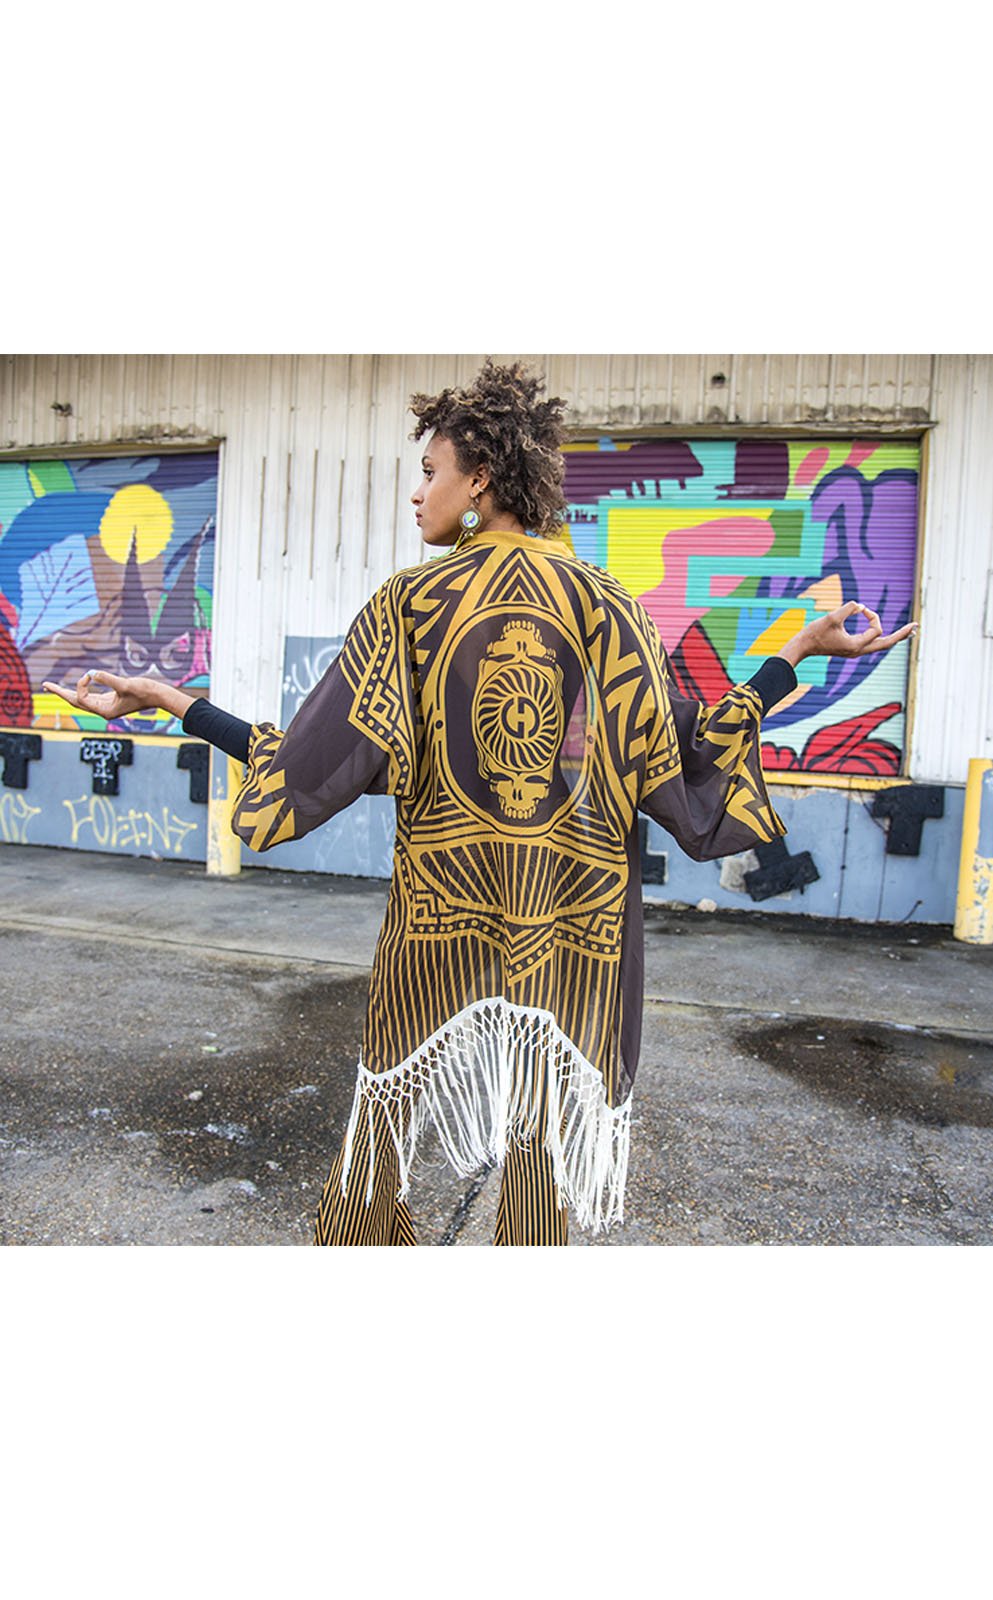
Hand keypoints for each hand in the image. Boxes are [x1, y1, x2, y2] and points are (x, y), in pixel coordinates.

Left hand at [42, 671, 163, 720]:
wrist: (158, 696)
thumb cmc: (144, 691)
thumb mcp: (125, 684)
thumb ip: (108, 679)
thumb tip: (92, 672)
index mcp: (105, 711)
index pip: (82, 698)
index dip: (81, 685)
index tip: (89, 673)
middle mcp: (103, 710)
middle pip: (75, 702)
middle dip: (60, 693)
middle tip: (44, 685)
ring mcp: (106, 705)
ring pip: (82, 699)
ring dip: (68, 692)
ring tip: (53, 687)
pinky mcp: (111, 699)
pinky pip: (91, 695)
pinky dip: (81, 689)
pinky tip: (77, 685)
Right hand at [778, 602, 918, 666]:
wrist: (803, 646)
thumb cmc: (815, 632)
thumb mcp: (832, 617)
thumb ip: (849, 608)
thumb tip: (861, 606)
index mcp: (857, 645)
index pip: (876, 629)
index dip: (872, 615)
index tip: (861, 609)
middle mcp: (859, 650)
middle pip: (887, 643)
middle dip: (902, 634)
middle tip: (916, 627)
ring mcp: (856, 651)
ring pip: (882, 645)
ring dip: (895, 637)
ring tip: (910, 632)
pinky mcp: (852, 649)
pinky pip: (873, 644)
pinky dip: (884, 638)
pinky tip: (889, 634)